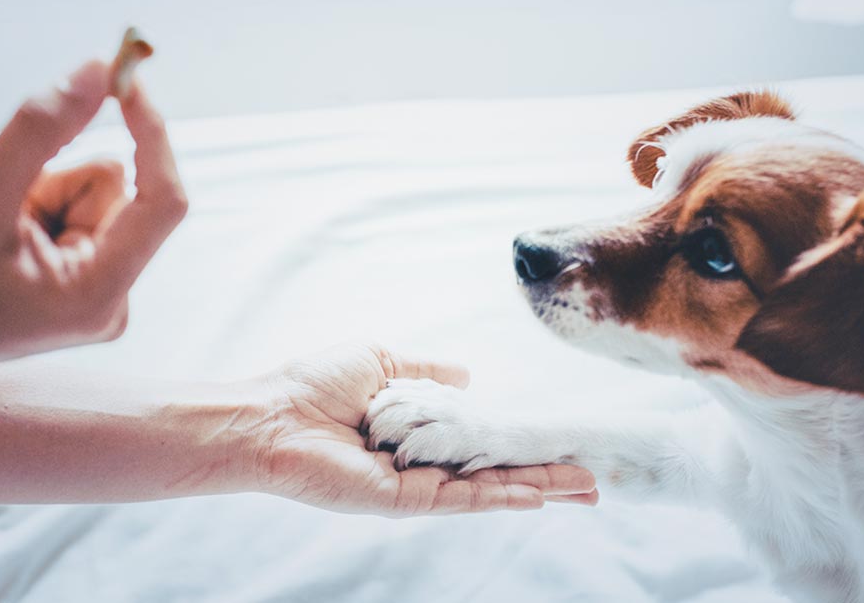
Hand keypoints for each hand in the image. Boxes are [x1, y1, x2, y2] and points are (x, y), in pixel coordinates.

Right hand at [0, 60, 187, 387]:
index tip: (125, 80)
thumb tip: (100, 72)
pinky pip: (74, 213)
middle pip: (116, 193)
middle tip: (2, 211)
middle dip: (57, 180)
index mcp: (101, 293)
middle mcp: (112, 299)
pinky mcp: (78, 284)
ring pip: (92, 196)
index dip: (151, 135)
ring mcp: (96, 294)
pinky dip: (35, 209)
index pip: (163, 200)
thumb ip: (41, 130)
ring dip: (41, 193)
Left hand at [251, 343, 598, 515]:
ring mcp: (415, 486)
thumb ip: (426, 372)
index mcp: (418, 434)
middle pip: (496, 472)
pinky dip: (500, 499)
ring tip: (584, 489)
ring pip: (489, 489)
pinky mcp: (402, 500)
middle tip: (592, 480)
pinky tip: (537, 497)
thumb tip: (467, 375)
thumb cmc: (313, 387)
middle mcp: (423, 464)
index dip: (521, 445)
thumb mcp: (381, 363)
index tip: (560, 444)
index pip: (482, 443)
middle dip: (545, 475)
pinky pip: (460, 499)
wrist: (271, 416)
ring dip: (538, 488)